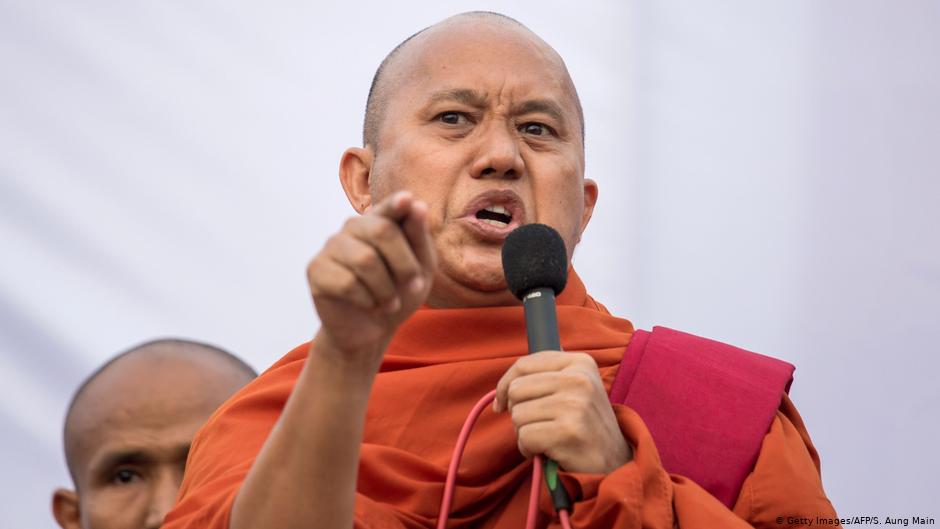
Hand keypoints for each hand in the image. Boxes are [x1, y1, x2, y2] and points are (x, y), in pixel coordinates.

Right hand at [306, 191, 435, 369]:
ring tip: (389, 302)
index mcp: (380, 221)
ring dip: (386, 289)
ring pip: (365, 260)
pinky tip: (369, 305)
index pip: (390, 207)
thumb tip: (414, 203)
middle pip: (382, 231)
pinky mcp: (316, 269)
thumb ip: (418, 237)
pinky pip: (348, 283)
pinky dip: (367, 300)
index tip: (407, 200)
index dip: (397, 204)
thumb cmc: (399, 293)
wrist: (371, 331)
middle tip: (413, 287)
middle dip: (404, 264)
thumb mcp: (420, 268)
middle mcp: (353, 227)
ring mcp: (332, 246)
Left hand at [494, 351, 632, 473]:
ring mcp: (575, 404)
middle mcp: (579, 379)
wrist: (616, 461)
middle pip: (516, 389)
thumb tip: (505, 385)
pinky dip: (529, 449)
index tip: (502, 403)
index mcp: (580, 363)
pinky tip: (547, 451)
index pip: (524, 364)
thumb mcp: (576, 388)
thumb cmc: (585, 424)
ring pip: (517, 415)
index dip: (505, 385)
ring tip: (547, 438)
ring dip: (524, 433)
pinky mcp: (568, 431)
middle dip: (517, 411)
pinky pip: (525, 437)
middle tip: (537, 424)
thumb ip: (546, 376)